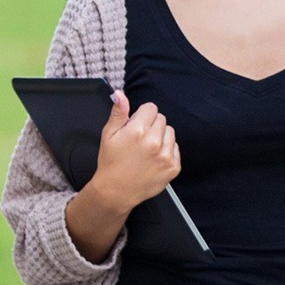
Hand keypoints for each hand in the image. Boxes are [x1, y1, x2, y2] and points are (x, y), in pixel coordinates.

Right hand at [89, 90, 179, 212]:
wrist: (115, 191)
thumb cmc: (111, 162)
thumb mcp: (108, 135)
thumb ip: (118, 112)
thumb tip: (120, 94)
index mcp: (138, 131)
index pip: (151, 108)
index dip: (142, 116)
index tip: (135, 125)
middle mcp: (154, 142)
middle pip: (161, 118)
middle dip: (151, 125)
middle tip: (138, 140)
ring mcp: (166, 155)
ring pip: (170, 132)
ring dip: (160, 137)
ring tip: (146, 149)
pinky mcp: (174, 166)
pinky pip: (175, 148)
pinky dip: (167, 151)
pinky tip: (153, 158)